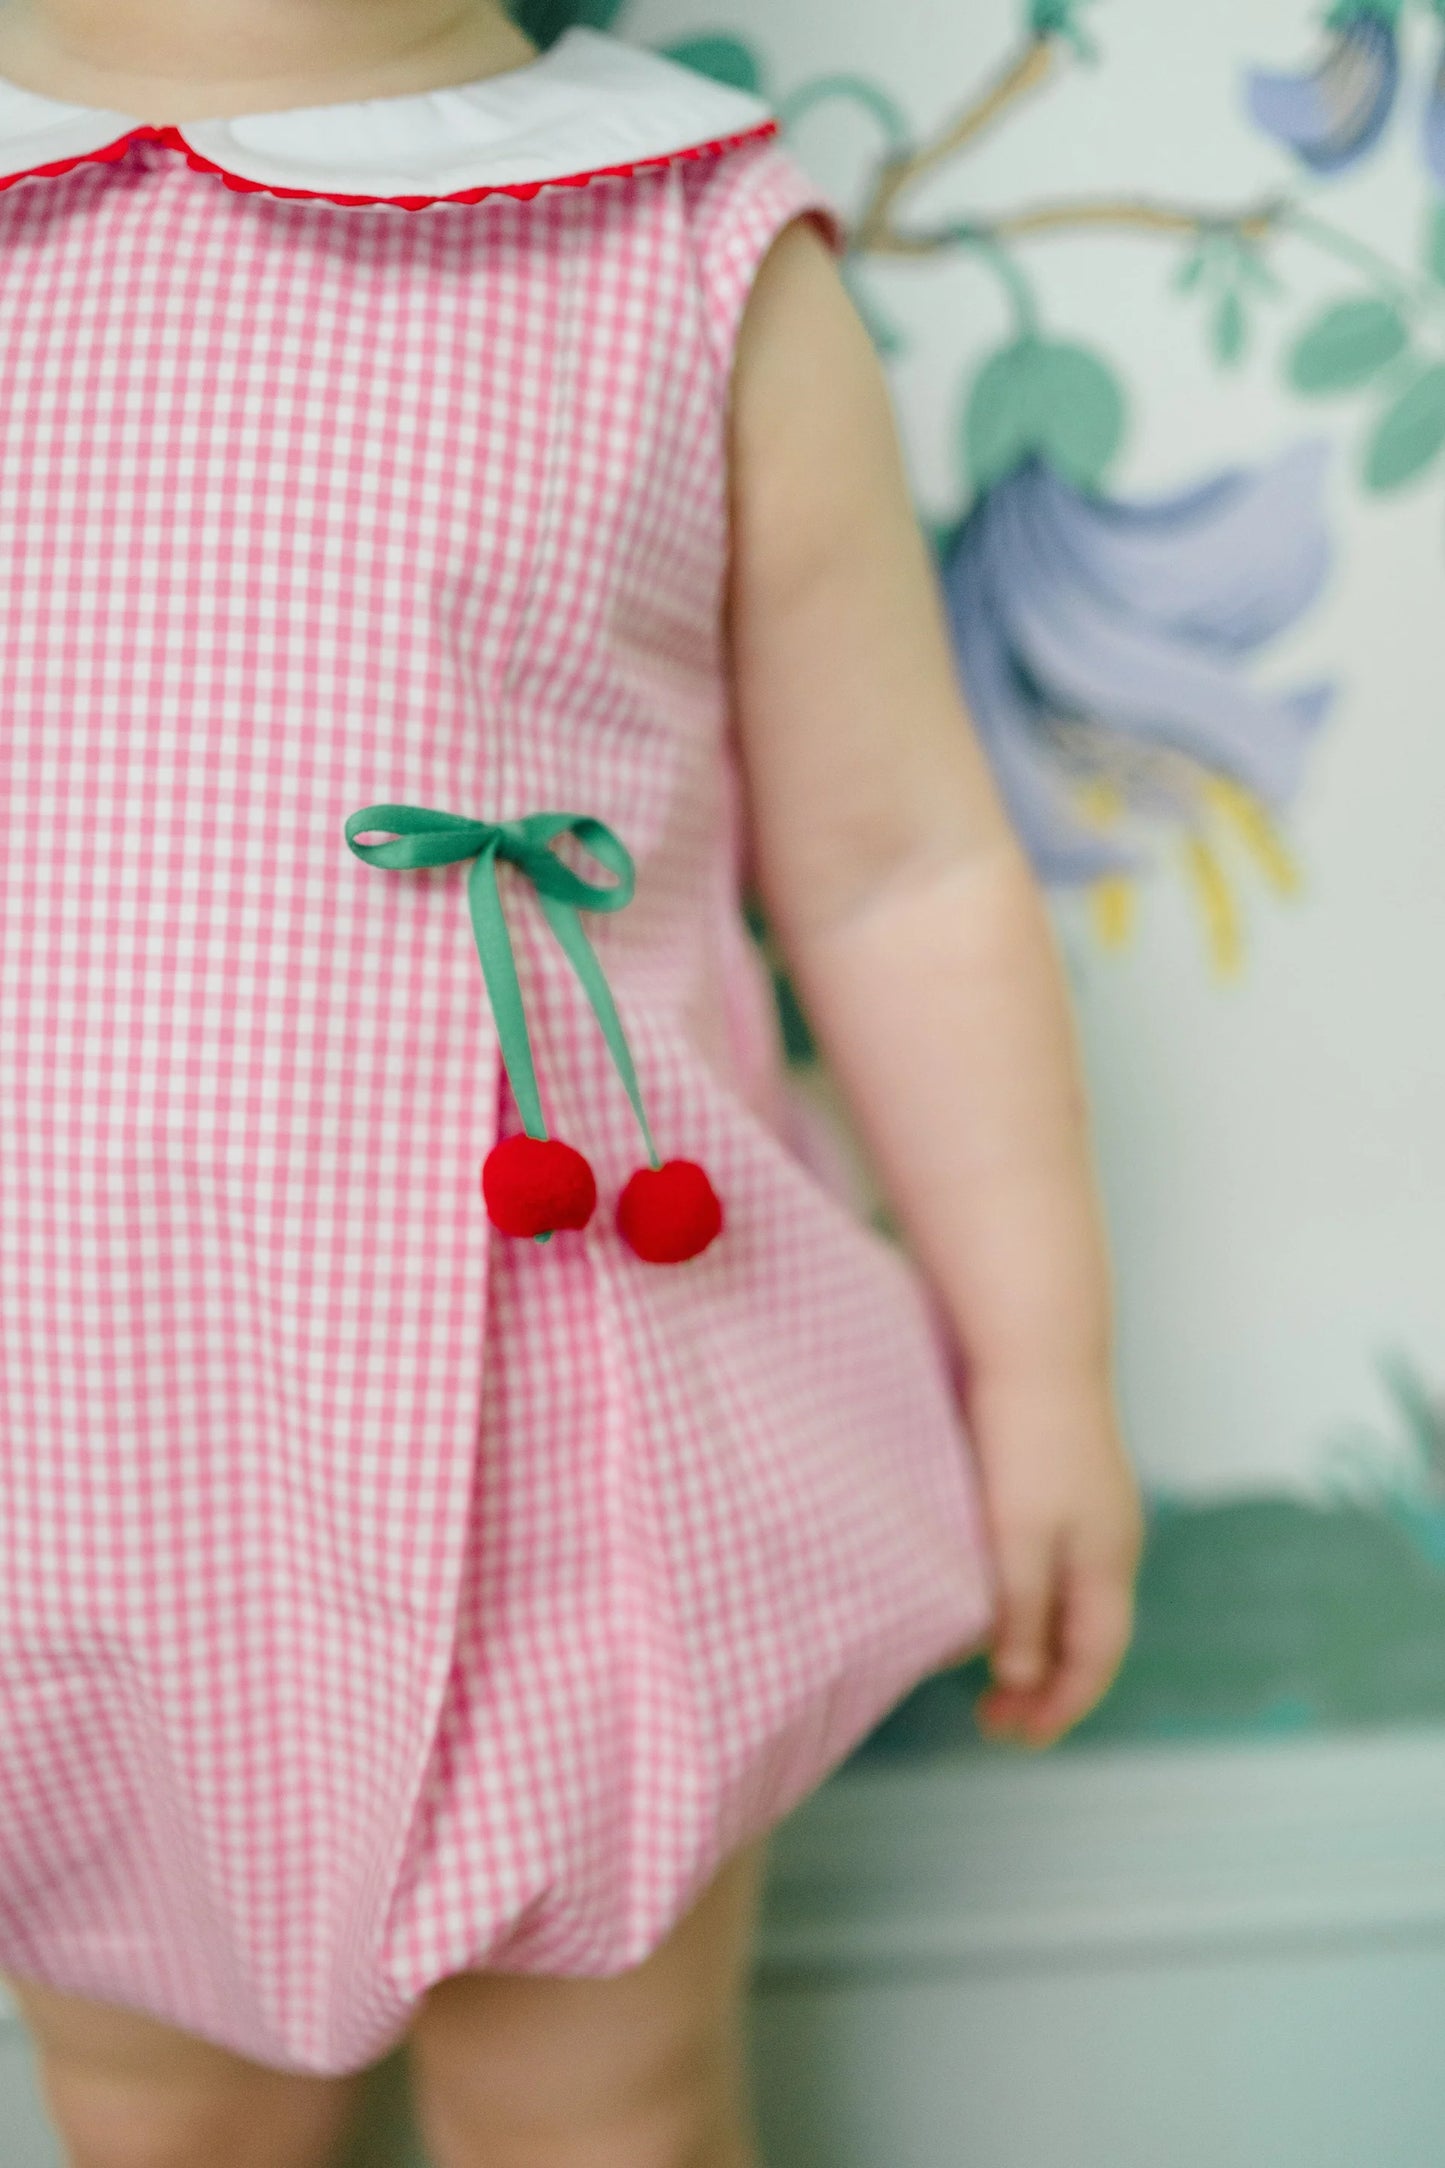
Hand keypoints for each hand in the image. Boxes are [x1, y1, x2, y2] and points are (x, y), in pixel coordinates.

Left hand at [967, 1369, 1142, 1749]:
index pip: (1095, 1659)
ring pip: (1075, 1601)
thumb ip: (1022, 1610)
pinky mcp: (1071, 1482)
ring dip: (1038, 1646)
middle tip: (994, 1722)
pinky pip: (1061, 1566)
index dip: (1059, 1707)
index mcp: (1108, 1562)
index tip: (1015, 1738)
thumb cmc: (1026, 1439)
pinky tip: (1000, 1598)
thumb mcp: (1017, 1536)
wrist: (1038, 1346)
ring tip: (991, 1674)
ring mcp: (1096, 1509)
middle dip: (1047, 1688)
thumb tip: (1023, 1679)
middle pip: (1089, 1636)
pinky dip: (1034, 1602)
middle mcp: (1113, 1542)